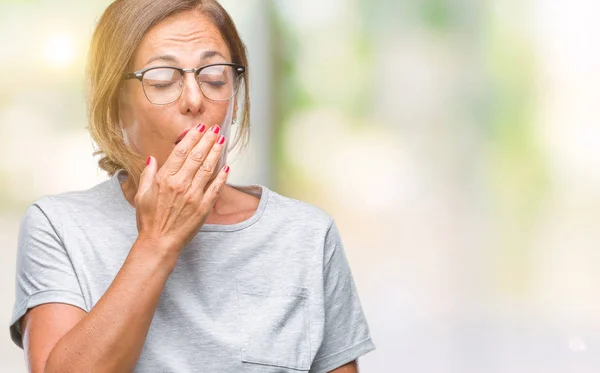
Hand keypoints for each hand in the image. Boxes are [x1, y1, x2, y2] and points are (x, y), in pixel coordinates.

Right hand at [133, 123, 229, 255]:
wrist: (159, 243)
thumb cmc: (149, 221)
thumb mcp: (141, 195)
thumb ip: (148, 175)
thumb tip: (152, 159)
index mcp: (164, 179)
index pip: (181, 152)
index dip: (192, 138)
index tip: (200, 128)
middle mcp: (180, 184)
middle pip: (196, 156)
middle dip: (207, 140)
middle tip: (215, 129)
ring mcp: (193, 196)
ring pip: (207, 168)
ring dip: (216, 153)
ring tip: (221, 141)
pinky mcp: (203, 207)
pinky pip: (215, 188)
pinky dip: (222, 177)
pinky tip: (226, 167)